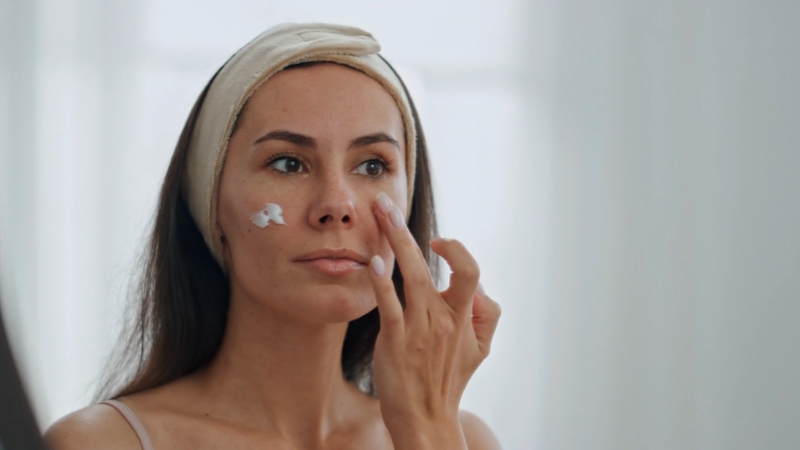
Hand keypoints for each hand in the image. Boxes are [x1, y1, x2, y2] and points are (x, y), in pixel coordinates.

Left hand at [369, 192, 501, 449]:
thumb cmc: (449, 378)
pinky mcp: (396, 341)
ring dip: (393, 242)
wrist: (427, 417)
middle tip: (386, 203)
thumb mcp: (482, 348)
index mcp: (465, 316)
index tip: (438, 241)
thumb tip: (478, 286)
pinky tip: (373, 263)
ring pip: (411, 278)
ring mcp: (420, 330)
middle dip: (406, 230)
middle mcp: (444, 319)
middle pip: (433, 266)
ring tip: (378, 215)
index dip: (457, 251)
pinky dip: (382, 283)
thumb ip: (487, 313)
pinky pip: (390, 307)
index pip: (470, 272)